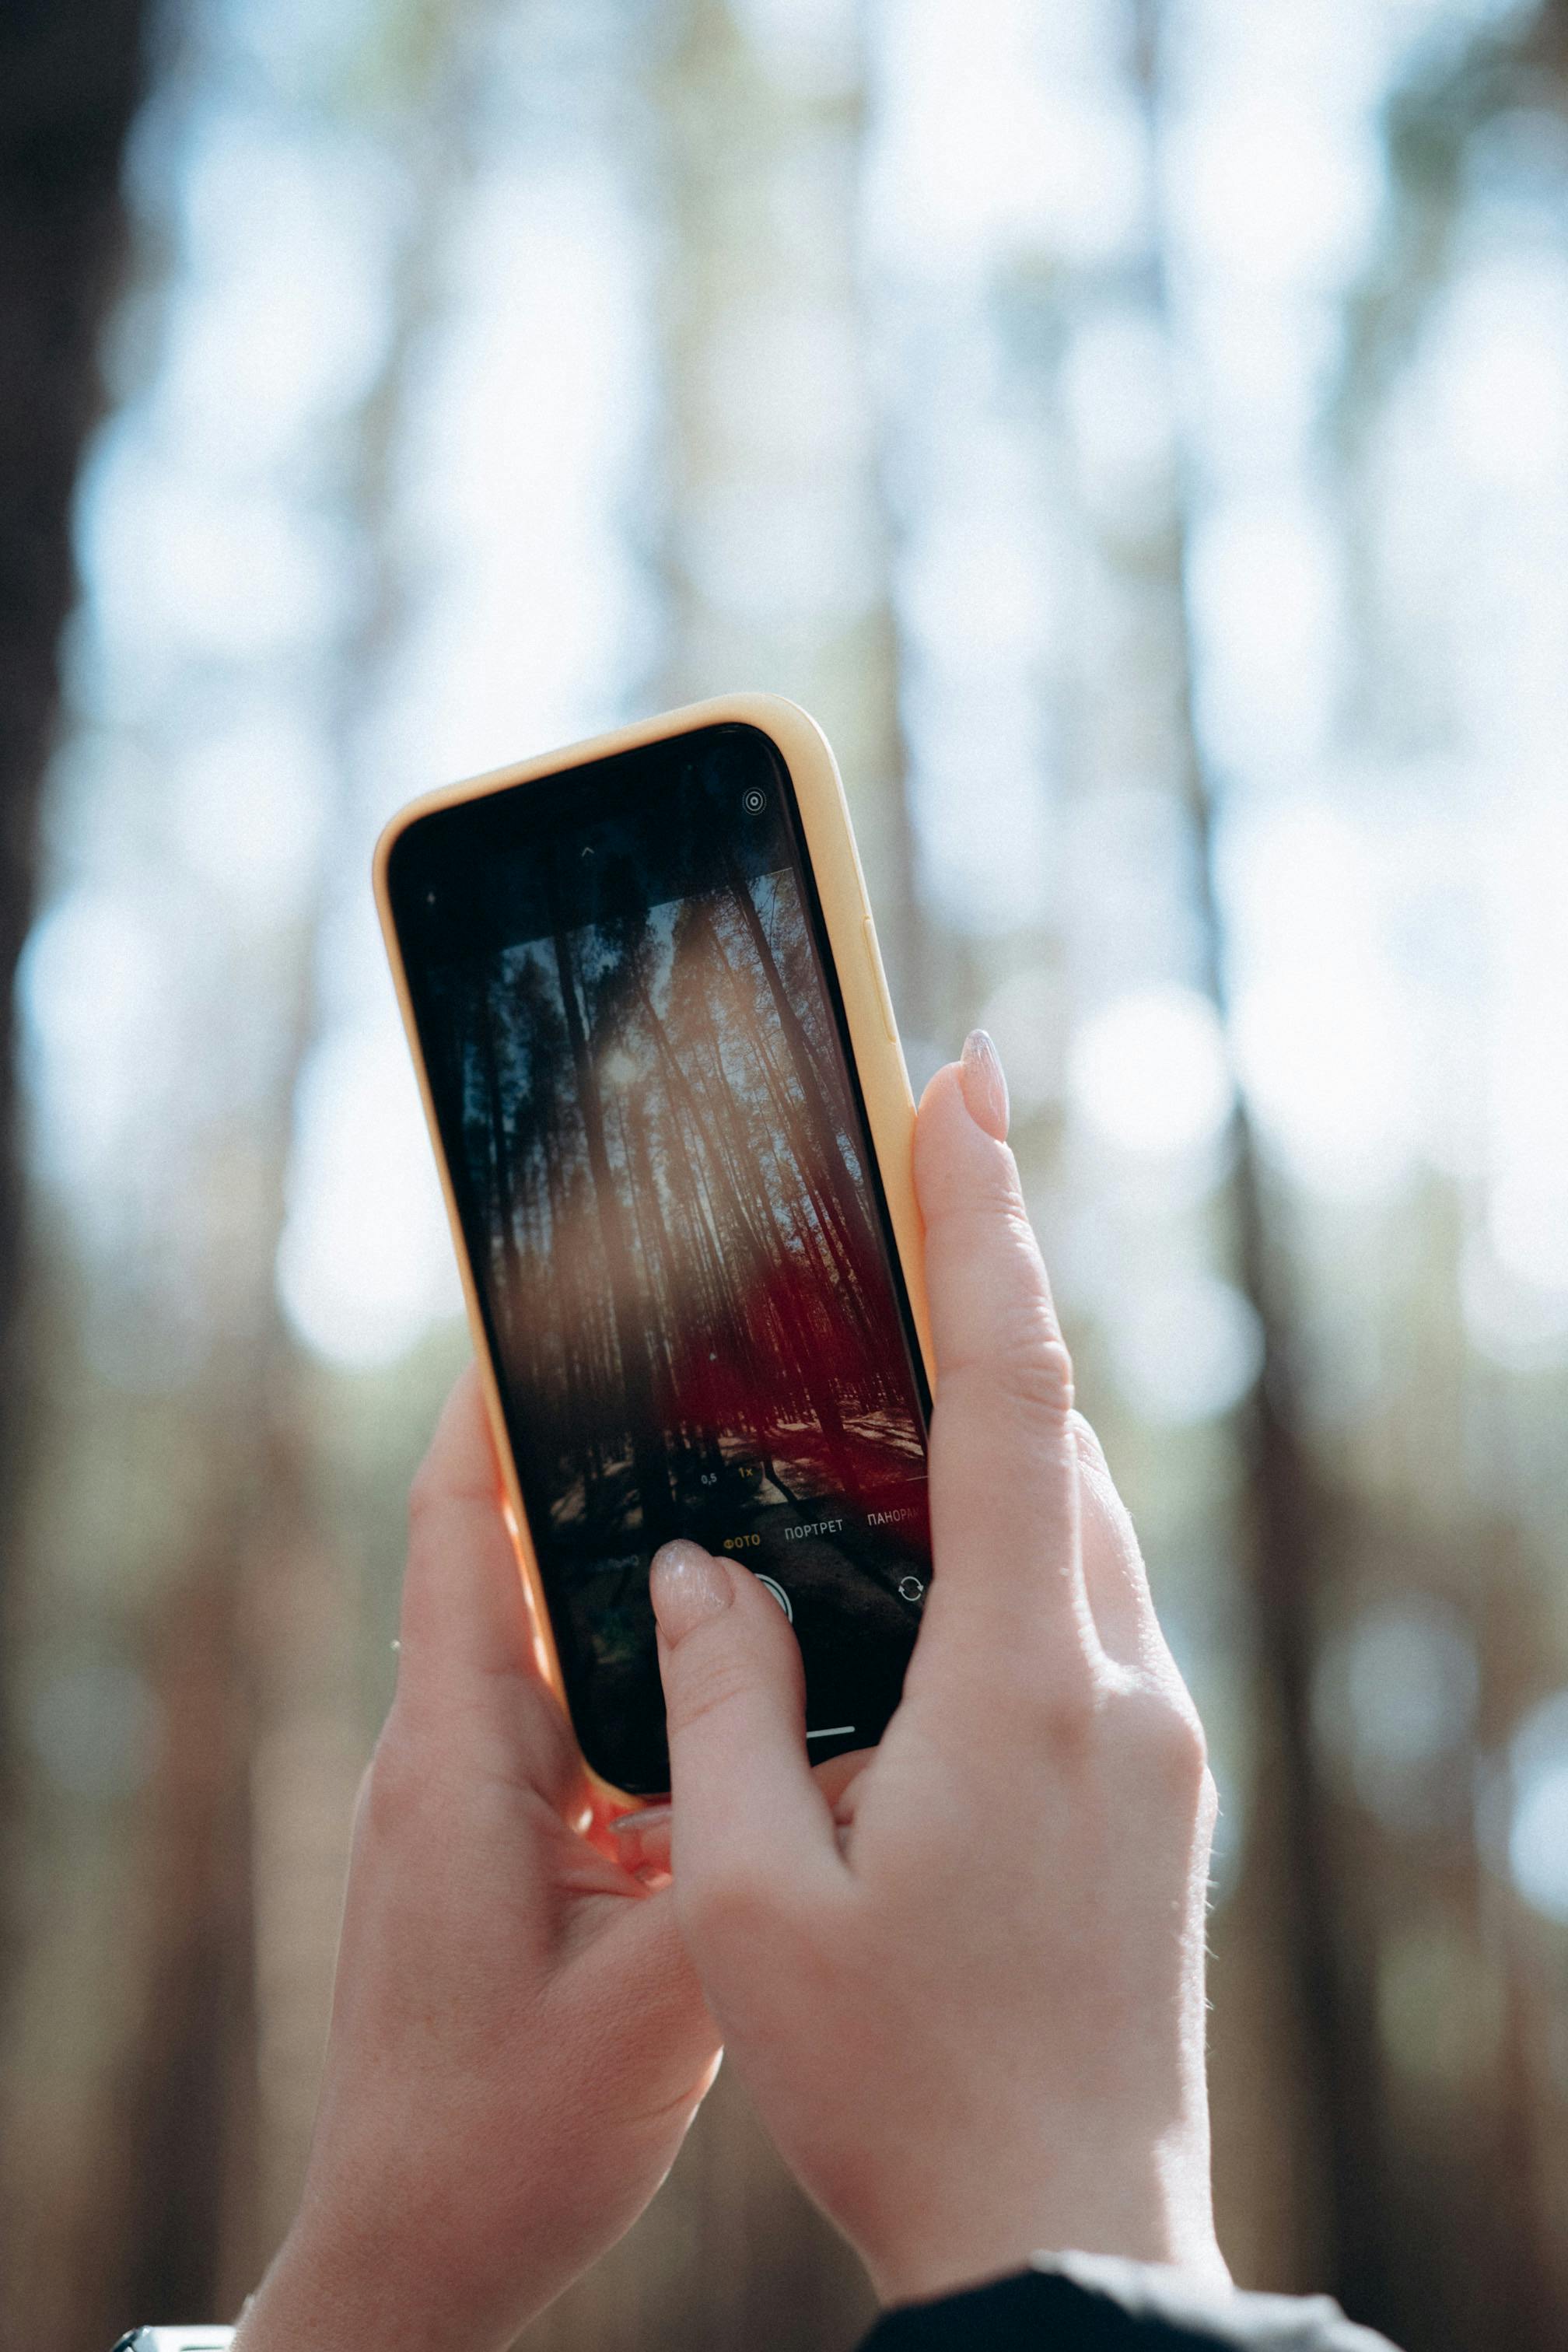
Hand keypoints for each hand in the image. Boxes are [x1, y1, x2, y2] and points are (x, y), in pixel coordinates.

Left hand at [235, 1370, 719, 2351]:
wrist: (414, 2257)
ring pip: (542, 1647)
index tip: (536, 1308)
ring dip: (613, 1577)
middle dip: (576, 1464)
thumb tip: (851, 1739)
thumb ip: (752, 1856)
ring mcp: (467, 1810)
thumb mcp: (660, 2002)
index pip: (450, 1536)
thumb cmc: (502, 2140)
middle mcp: (451, 1762)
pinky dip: (633, 1683)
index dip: (483, 1410)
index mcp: (462, 1762)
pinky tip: (729, 1684)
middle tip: (689, 1378)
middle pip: (499, 1565)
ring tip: (728, 1501)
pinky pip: (567, 1728)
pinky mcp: (497, 1855)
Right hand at [642, 1034, 1226, 2308]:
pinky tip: (946, 1552)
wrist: (1066, 2245)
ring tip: (910, 1356)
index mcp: (1016, 1686)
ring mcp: (1157, 1736)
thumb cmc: (897, 2087)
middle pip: (1056, 1436)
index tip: (961, 1093)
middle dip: (995, 1290)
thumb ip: (724, 1703)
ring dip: (1006, 1421)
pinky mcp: (1161, 1787)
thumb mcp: (753, 1904)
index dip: (982, 1228)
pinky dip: (1023, 1532)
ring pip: (1081, 1521)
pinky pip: (1092, 1604)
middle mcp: (1115, 1683)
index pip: (1008, 1398)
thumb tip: (700, 1566)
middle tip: (924, 1173)